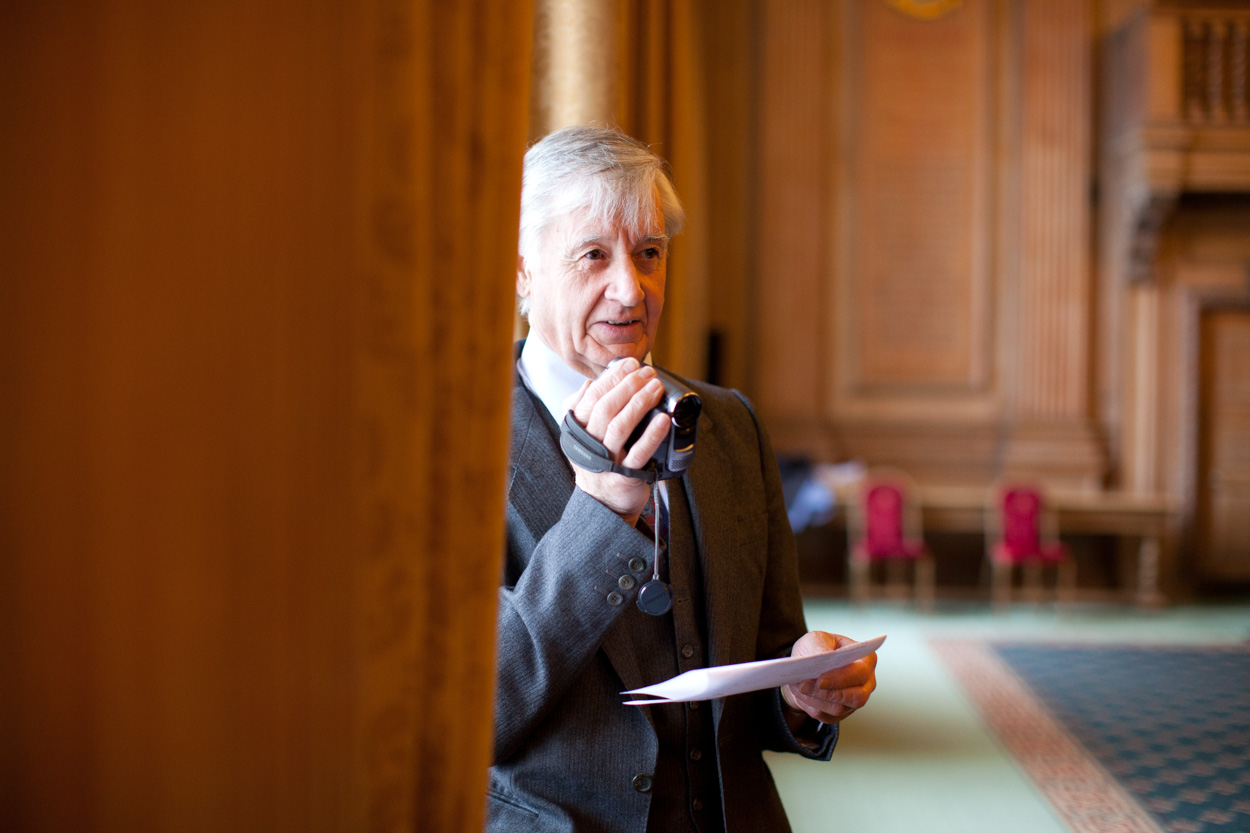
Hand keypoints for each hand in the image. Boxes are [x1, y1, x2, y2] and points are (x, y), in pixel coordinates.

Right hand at [565, 358, 670, 523]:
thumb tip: (591, 382)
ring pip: (620, 426)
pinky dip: (652, 434)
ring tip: (656, 387)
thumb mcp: (583, 436)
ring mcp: (606, 461)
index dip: (611, 377)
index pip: (591, 397)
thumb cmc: (599, 464)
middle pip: (606, 408)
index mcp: (577, 430)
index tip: (629, 364)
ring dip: (639, 402)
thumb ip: (584, 409)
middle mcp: (589, 444)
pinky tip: (664, 419)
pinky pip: (639, 453)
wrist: (604, 504)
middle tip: (647, 372)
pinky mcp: (625, 476)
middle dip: (628, 385)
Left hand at [781, 631, 876, 724]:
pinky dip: (810, 705)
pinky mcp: (841, 713)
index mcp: (866, 660)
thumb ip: (820, 647)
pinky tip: (802, 693)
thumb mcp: (816, 639)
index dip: (841, 678)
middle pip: (856, 697)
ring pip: (838, 708)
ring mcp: (854, 700)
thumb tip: (821, 659)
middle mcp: (866, 683)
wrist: (807, 666)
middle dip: (827, 693)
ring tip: (798, 686)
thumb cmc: (817, 648)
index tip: (820, 680)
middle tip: (804, 686)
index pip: (860, 673)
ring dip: (815, 699)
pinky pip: (827, 716)